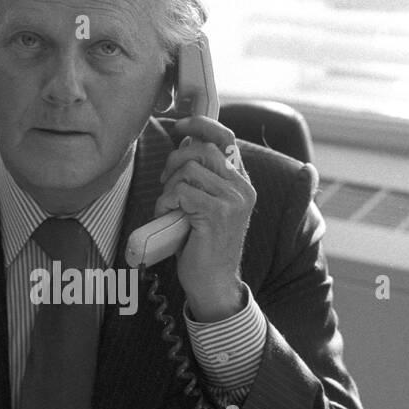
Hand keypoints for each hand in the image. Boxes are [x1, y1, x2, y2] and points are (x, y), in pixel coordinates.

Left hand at [154, 115, 256, 320]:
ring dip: (170, 186)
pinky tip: (167, 216)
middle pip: (204, 149)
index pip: (226, 138)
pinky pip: (183, 191)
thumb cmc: (203, 244)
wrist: (213, 282)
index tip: (181, 126)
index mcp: (242, 183)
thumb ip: (203, 180)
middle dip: (176, 160)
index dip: (202, 125)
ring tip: (168, 206)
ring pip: (191, 169)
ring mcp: (233, 201)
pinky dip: (166, 201)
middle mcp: (242, 188)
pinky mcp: (217, 214)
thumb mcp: (207, 206)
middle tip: (165, 181)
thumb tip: (184, 147)